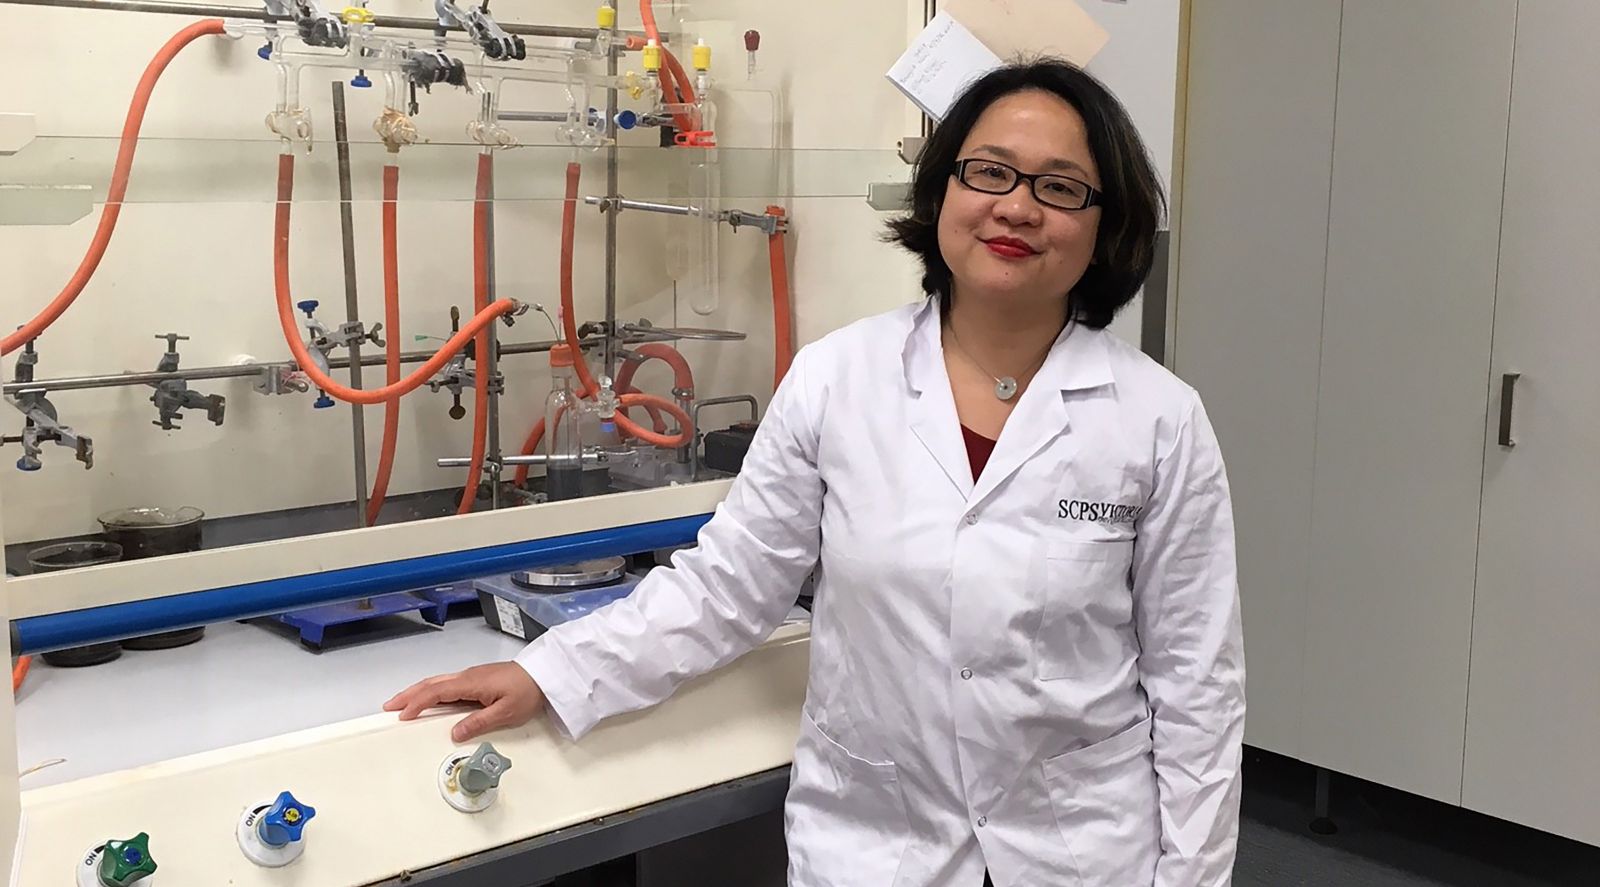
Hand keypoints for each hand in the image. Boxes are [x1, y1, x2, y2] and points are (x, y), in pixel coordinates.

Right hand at [384, 662, 547, 742]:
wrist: (545, 675)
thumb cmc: (528, 691)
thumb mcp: (506, 712)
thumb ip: (479, 722)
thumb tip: (454, 734)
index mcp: (471, 683)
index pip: (436, 693)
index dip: (417, 703)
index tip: (402, 715)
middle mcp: (467, 677)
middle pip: (431, 684)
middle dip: (408, 695)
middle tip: (389, 707)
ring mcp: (471, 677)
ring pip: (438, 682)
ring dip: (418, 692)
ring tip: (402, 704)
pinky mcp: (477, 679)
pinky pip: (448, 684)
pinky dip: (432, 691)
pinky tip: (430, 700)